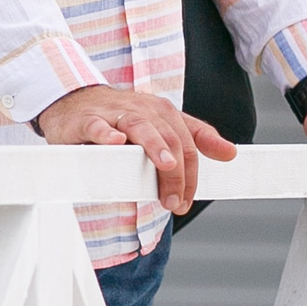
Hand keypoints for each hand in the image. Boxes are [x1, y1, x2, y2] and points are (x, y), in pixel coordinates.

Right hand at [33, 84, 236, 213]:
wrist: (75, 103)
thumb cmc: (122, 118)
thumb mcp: (163, 126)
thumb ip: (197, 137)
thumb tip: (231, 152)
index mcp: (163, 112)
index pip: (188, 142)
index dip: (191, 174)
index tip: (187, 200)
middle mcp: (143, 109)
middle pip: (169, 137)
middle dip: (175, 173)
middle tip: (173, 202)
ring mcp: (115, 113)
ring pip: (140, 125)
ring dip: (155, 146)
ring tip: (167, 165)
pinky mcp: (88, 120)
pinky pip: (98, 125)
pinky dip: (107, 133)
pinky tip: (115, 142)